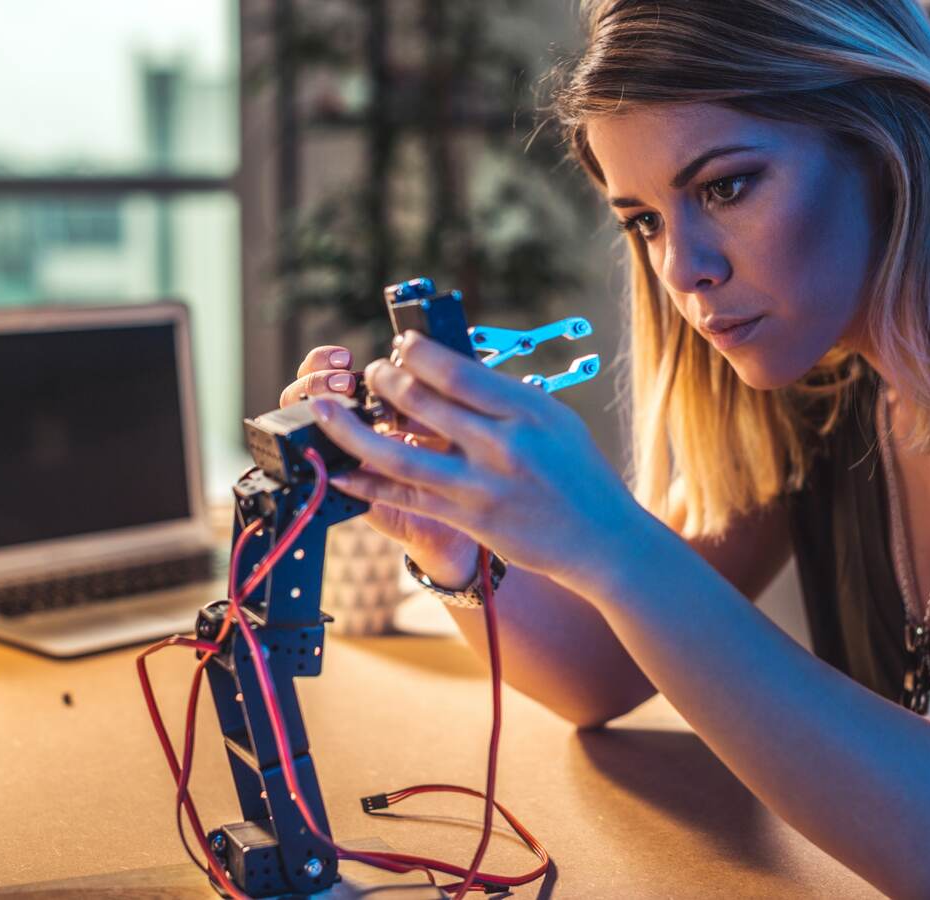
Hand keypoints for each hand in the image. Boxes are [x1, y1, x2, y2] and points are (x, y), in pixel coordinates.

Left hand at [307, 330, 640, 593]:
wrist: (602, 538)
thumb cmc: (577, 473)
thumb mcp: (552, 420)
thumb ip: (504, 399)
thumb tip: (448, 372)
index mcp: (526, 409)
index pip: (457, 372)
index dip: (418, 355)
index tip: (401, 347)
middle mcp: (503, 443)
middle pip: (423, 403)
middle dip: (384, 381)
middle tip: (370, 372)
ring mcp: (483, 484)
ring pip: (400, 452)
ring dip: (354, 430)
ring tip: (327, 411)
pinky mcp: (469, 519)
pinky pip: (406, 497)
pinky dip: (369, 483)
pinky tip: (342, 472)